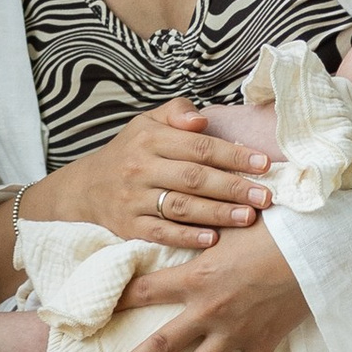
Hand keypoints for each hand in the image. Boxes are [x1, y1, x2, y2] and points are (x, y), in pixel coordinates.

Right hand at [26, 102, 270, 255]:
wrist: (85, 189)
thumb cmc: (129, 153)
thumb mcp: (146, 122)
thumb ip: (176, 112)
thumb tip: (201, 119)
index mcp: (149, 138)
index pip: (199, 146)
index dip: (233, 154)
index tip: (264, 163)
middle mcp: (140, 167)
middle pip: (194, 177)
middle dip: (234, 187)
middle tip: (266, 196)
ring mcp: (132, 198)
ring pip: (181, 206)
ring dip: (217, 213)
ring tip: (248, 217)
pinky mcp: (128, 226)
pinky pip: (161, 233)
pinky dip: (187, 237)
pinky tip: (213, 239)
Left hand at [100, 226, 309, 351]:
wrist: (316, 248)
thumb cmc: (271, 227)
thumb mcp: (227, 224)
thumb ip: (199, 228)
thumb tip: (177, 213)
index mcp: (195, 279)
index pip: (145, 291)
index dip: (117, 300)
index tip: (93, 315)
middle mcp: (209, 311)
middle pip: (161, 345)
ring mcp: (236, 331)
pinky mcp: (264, 340)